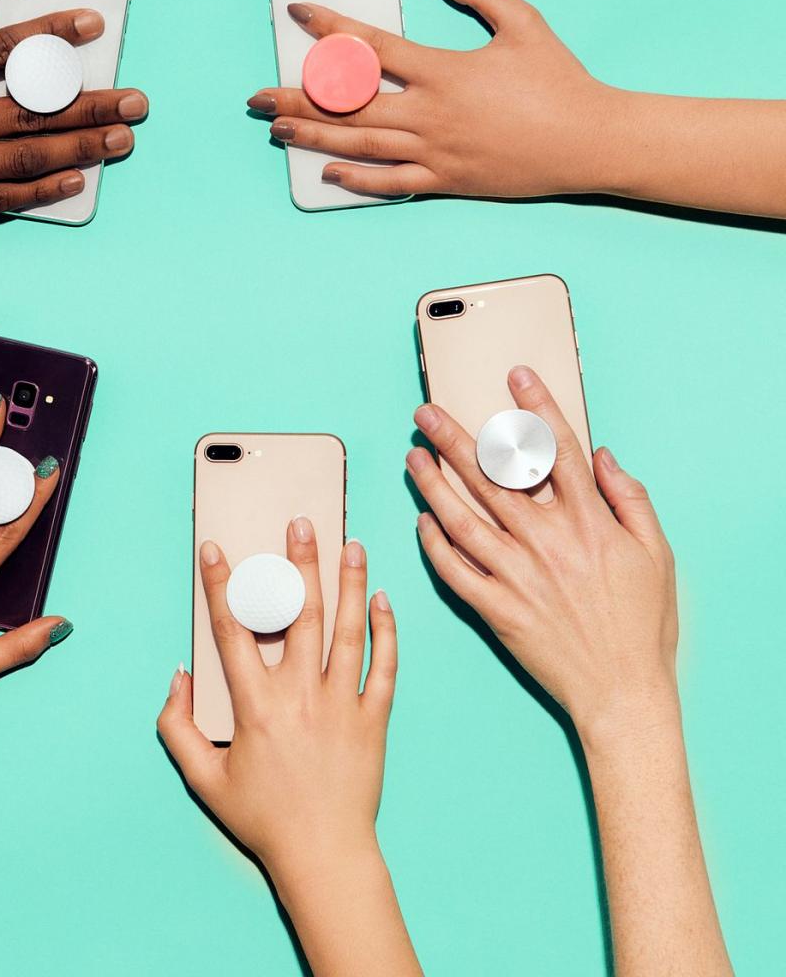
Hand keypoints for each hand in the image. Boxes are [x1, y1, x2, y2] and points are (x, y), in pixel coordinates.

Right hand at [158, 519, 395, 873]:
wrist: (324, 855)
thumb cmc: (263, 818)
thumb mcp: (204, 779)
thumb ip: (177, 727)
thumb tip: (179, 676)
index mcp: (256, 706)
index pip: (233, 630)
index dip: (220, 584)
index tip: (214, 550)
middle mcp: (300, 695)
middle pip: (299, 614)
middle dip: (299, 562)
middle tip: (302, 524)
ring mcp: (342, 703)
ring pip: (347, 629)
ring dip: (349, 581)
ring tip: (350, 542)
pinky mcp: (374, 718)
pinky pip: (383, 665)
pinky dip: (385, 630)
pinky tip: (382, 598)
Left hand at [248, 0, 612, 200]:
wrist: (590, 140)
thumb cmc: (560, 80)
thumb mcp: (522, 21)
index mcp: (444, 70)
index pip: (371, 46)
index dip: (329, 28)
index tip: (297, 15)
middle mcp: (430, 114)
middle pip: (349, 103)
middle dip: (297, 96)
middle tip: (256, 95)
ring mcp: (435, 152)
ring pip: (359, 144)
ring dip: (313, 136)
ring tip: (276, 130)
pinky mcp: (446, 182)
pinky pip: (391, 184)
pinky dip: (357, 180)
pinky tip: (327, 173)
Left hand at [407, 365, 677, 739]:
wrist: (622, 691)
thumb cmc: (642, 624)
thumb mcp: (656, 554)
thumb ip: (630, 499)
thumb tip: (604, 456)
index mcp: (588, 523)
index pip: (556, 450)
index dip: (536, 409)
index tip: (515, 376)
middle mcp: (546, 542)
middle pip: (490, 477)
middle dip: (453, 438)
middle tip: (425, 413)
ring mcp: (515, 575)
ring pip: (461, 517)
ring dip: (431, 483)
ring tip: (411, 456)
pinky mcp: (495, 608)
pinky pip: (453, 569)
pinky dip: (433, 543)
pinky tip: (420, 520)